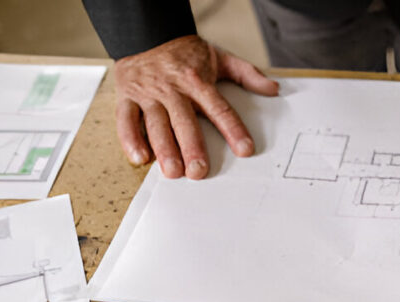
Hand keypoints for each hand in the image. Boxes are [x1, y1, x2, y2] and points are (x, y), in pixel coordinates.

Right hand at [114, 35, 279, 179]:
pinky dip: (130, 139)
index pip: (219, 108)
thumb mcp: (220, 58)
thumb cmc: (185, 54)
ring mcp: (148, 93)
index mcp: (197, 81)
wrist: (146, 33)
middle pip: (184, 121)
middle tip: (199, 171)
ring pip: (155, 123)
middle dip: (191, 147)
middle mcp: (172, 88)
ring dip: (163, 149)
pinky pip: (125, 118)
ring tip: (173, 171)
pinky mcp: (127, 96)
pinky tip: (139, 158)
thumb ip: (247, 74)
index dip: (233, 129)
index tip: (245, 149)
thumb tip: (273, 88)